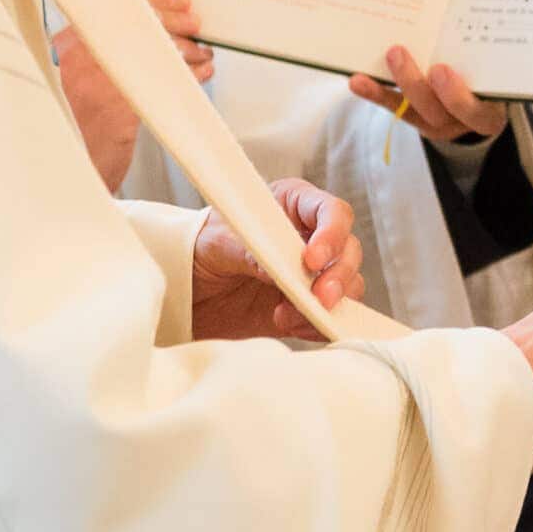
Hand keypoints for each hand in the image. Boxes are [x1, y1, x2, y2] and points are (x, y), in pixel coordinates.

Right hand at [54, 0, 215, 191]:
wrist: (70, 169)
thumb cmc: (83, 126)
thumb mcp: (85, 81)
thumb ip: (112, 54)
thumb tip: (162, 31)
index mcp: (69, 48)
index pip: (116, 11)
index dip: (156, 5)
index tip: (181, 3)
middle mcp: (78, 60)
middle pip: (137, 26)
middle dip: (175, 24)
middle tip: (197, 26)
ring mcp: (95, 83)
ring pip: (153, 51)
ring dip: (186, 51)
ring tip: (202, 56)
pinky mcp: (117, 108)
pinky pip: (163, 82)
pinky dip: (188, 76)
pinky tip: (200, 75)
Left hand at [190, 180, 365, 341]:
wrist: (183, 290)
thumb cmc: (198, 248)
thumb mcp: (216, 241)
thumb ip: (249, 250)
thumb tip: (277, 270)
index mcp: (293, 205)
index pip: (332, 212)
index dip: (331, 234)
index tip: (312, 259)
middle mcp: (310, 237)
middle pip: (349, 251)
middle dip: (338, 276)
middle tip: (319, 297)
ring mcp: (311, 274)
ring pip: (348, 286)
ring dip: (326, 304)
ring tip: (286, 315)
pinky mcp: (306, 307)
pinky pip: (330, 317)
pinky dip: (318, 325)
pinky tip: (290, 325)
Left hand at [348, 46, 506, 143]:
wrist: (485, 99)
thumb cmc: (493, 74)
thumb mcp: (499, 67)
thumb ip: (487, 46)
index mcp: (490, 111)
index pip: (478, 112)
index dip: (457, 95)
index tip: (440, 68)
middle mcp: (463, 122)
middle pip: (438, 111)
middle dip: (415, 83)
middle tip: (398, 52)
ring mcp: (438, 122)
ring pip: (414, 110)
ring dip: (396, 81)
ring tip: (386, 53)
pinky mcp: (416, 117)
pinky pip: (394, 107)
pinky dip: (375, 93)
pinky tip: (358, 80)